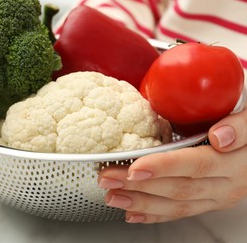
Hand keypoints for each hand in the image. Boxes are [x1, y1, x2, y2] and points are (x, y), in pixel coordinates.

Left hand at [98, 108, 246, 223]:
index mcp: (235, 162)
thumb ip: (241, 126)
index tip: (135, 167)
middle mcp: (226, 185)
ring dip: (140, 202)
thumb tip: (220, 137)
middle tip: (108, 177)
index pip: (194, 165)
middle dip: (138, 186)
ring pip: (175, 205)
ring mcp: (216, 197)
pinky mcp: (207, 202)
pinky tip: (132, 212)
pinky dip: (153, 215)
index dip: (163, 167)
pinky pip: (179, 213)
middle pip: (177, 188)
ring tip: (112, 196)